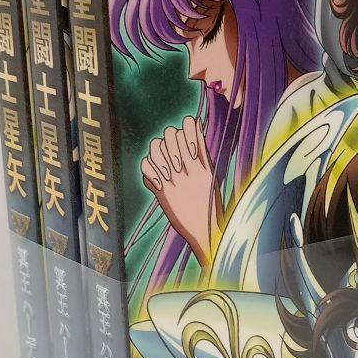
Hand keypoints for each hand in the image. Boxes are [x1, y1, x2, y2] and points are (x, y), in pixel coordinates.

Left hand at [141, 116, 221, 265]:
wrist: (204, 232)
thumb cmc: (210, 204)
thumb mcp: (211, 176)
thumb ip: (202, 153)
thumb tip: (194, 125)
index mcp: (203, 164)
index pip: (188, 128)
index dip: (186, 126)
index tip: (186, 133)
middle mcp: (187, 170)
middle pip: (170, 134)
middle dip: (170, 137)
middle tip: (173, 148)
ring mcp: (173, 180)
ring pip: (156, 147)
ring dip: (158, 149)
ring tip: (164, 159)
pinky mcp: (161, 192)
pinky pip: (146, 167)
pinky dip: (149, 167)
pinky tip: (157, 174)